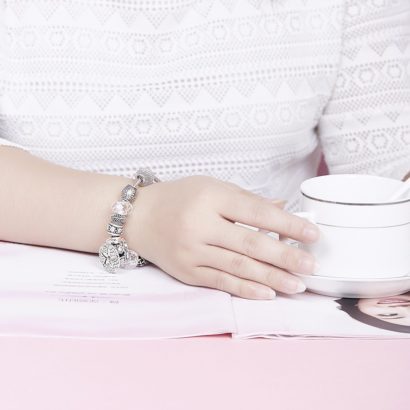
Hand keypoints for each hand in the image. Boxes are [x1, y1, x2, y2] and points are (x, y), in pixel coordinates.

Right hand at [130, 175, 318, 298]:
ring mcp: (192, 251)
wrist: (139, 217)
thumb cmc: (179, 198)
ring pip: (238, 268)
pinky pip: (220, 283)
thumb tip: (282, 210)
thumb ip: (247, 200)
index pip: (256, 213)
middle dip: (285, 257)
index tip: (313, 234)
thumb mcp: (212, 188)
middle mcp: (200, 225)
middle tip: (311, 265)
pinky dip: (246, 289)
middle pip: (250, 244)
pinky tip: (268, 293)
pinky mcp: (187, 272)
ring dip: (271, 278)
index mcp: (210, 198)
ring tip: (297, 284)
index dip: (287, 225)